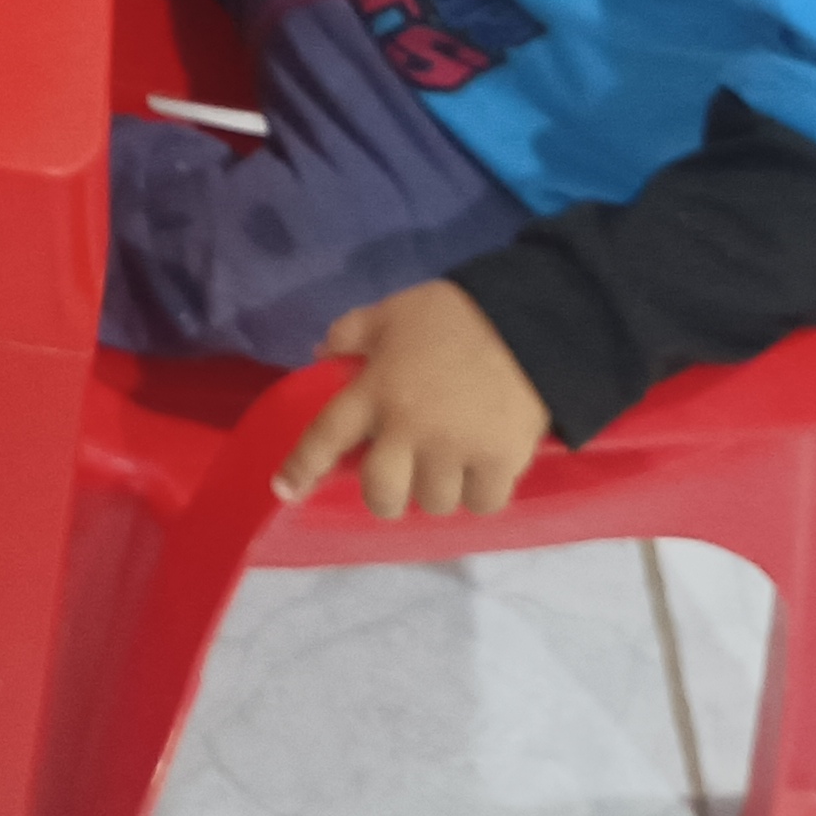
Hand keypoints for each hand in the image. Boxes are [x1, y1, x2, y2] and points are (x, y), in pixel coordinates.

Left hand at [274, 282, 552, 516]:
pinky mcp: (501, 462)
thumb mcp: (390, 313)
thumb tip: (320, 357)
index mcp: (376, 391)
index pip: (326, 437)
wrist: (530, 322)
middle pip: (382, 494)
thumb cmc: (453, 316)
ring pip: (434, 502)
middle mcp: (409, 430)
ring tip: (448, 463)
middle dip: (385, 494)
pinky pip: (481, 503)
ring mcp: (455, 451)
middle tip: (399, 476)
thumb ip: (350, 335)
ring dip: (436, 489)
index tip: (284, 491)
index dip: (302, 467)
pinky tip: (481, 469)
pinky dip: (479, 493)